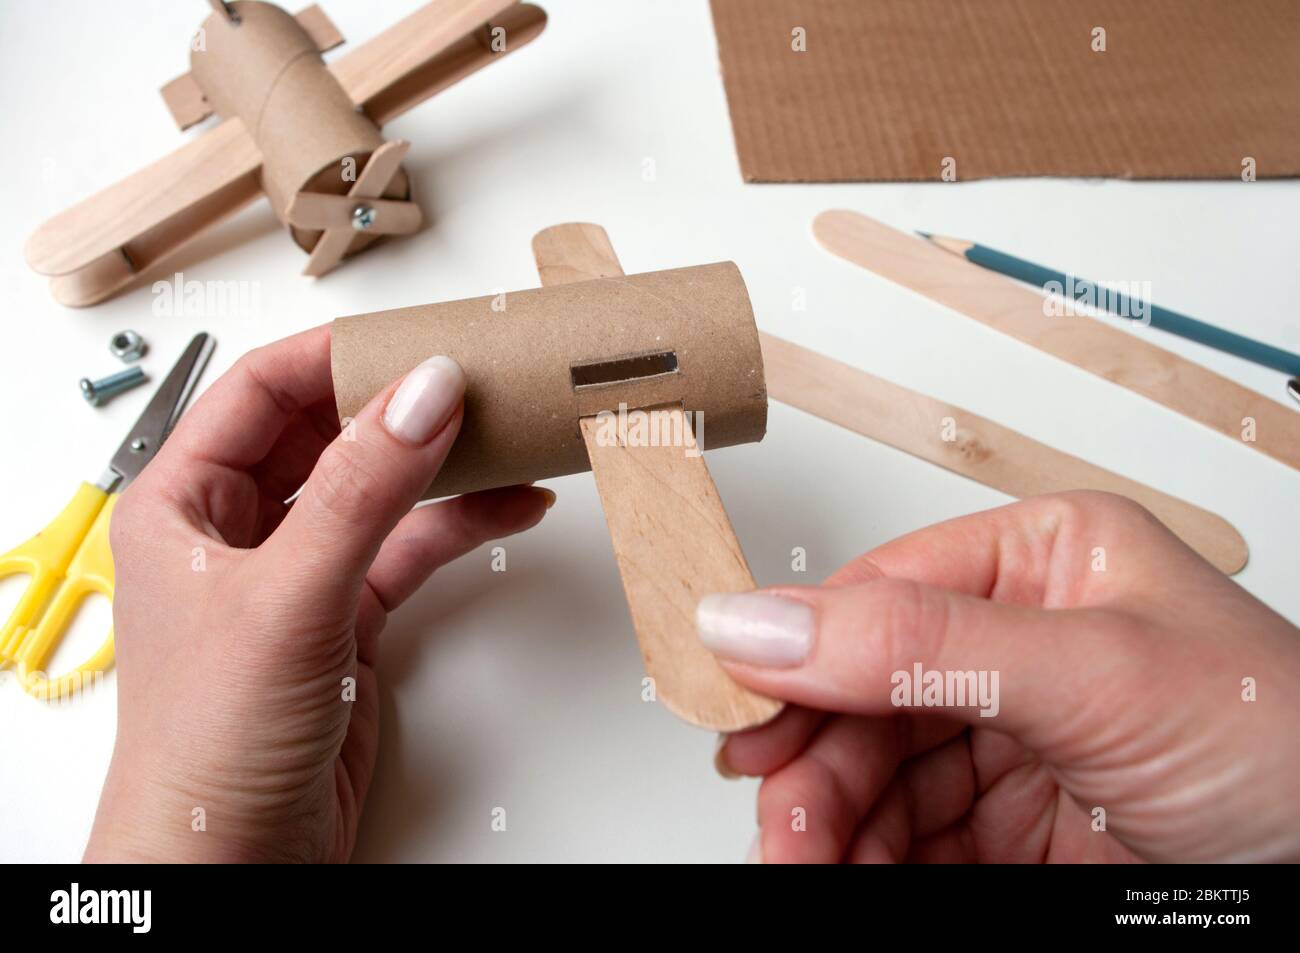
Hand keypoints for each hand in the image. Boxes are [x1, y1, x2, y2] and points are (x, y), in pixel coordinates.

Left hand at [84, 326, 551, 862]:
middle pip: (329, 432)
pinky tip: (510, 506)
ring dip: (445, 463)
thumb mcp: (287, 596)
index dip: (340, 357)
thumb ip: (361, 489)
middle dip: (403, 405)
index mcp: (182, 502)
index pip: (262, 390)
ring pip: (379, 489)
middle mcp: (238, 529)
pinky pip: (410, 547)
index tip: (419, 341)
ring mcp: (298, 573)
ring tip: (511, 432)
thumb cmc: (206, 746)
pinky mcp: (347, 618)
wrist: (235, 866)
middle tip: (478, 376)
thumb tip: (422, 393)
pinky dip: (462, 524)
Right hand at [698, 492, 1299, 862]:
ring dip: (832, 824)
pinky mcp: (1018, 829)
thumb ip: (919, 648)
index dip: (795, 654)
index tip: (735, 712)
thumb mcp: (1096, 675)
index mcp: (1041, 565)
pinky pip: (912, 838)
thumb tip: (760, 620)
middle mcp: (1019, 646)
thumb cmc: (1295, 750)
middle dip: (815, 764)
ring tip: (811, 863)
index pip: (878, 597)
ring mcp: (1014, 741)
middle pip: (863, 697)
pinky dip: (872, 861)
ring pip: (876, 776)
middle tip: (782, 823)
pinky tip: (854, 873)